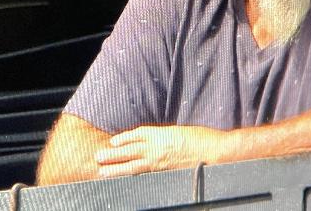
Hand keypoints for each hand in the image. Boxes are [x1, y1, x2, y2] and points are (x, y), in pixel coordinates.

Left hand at [95, 125, 226, 177]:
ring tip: (102, 171)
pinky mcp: (164, 173)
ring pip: (132, 165)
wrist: (213, 151)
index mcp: (162, 133)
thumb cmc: (201, 138)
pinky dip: (131, 176)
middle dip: (113, 154)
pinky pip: (143, 174)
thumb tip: (156, 141)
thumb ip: (166, 136)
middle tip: (97, 157)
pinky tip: (123, 179)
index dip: (124, 138)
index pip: (137, 134)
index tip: (113, 141)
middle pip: (130, 150)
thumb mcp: (180, 132)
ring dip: (116, 168)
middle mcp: (157, 147)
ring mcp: (160, 161)